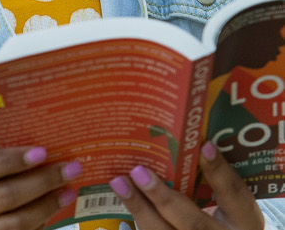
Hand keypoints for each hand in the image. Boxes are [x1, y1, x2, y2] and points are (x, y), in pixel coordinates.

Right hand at [0, 141, 80, 229]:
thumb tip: (23, 149)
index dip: (10, 162)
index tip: (41, 151)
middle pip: (0, 199)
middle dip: (40, 183)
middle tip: (68, 169)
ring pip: (10, 226)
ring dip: (44, 208)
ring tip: (66, 191)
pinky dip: (34, 227)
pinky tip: (49, 213)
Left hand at [109, 142, 263, 229]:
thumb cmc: (225, 220)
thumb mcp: (231, 206)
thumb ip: (213, 182)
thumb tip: (188, 141)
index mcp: (245, 220)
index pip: (234, 195)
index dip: (220, 172)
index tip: (204, 146)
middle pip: (194, 223)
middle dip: (164, 198)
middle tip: (138, 171)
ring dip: (139, 208)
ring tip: (118, 182)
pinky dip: (135, 217)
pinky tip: (120, 198)